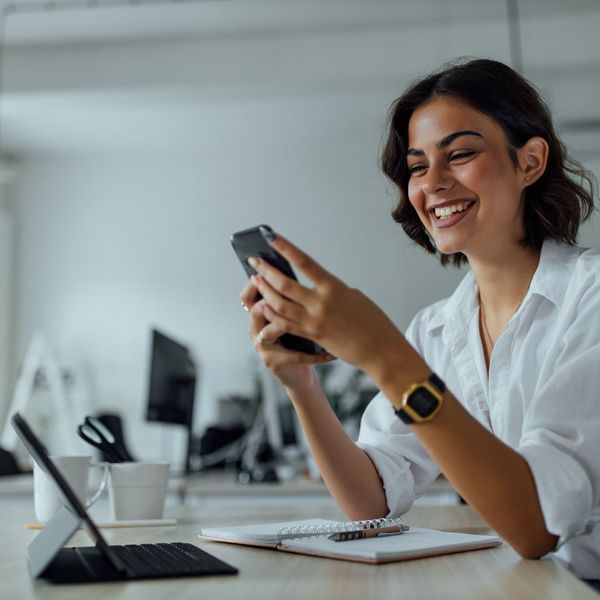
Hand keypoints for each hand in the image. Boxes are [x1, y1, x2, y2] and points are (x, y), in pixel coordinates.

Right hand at [239, 279, 333, 391]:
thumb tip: (305, 276)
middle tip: (287, 292)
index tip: (269, 272)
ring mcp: (263, 347)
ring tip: (305, 321)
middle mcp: (256, 330)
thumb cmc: (299, 341)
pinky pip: (293, 356)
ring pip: (270, 331)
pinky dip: (313, 355)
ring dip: (286, 324)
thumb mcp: (295, 317)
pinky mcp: (273, 363)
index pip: (248, 297)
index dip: (255, 285)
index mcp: (260, 316)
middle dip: (270, 297)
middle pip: (256, 310)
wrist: (299, 373)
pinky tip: (329, 354)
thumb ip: (294, 300)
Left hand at [247, 231, 407, 376]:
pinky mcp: (311, 336)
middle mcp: (321, 303)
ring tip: (256, 281)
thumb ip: (330, 289)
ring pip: (279, 304)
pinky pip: (284, 324)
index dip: (285, 248)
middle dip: (266, 271)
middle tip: (255, 262)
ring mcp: (314, 321)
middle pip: (284, 284)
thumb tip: (313, 287)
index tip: (270, 236)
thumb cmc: (371, 320)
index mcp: (333, 287)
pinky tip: (263, 306)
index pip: (304, 262)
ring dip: (265, 291)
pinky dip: (271, 313)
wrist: (379, 349)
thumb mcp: (353, 296)